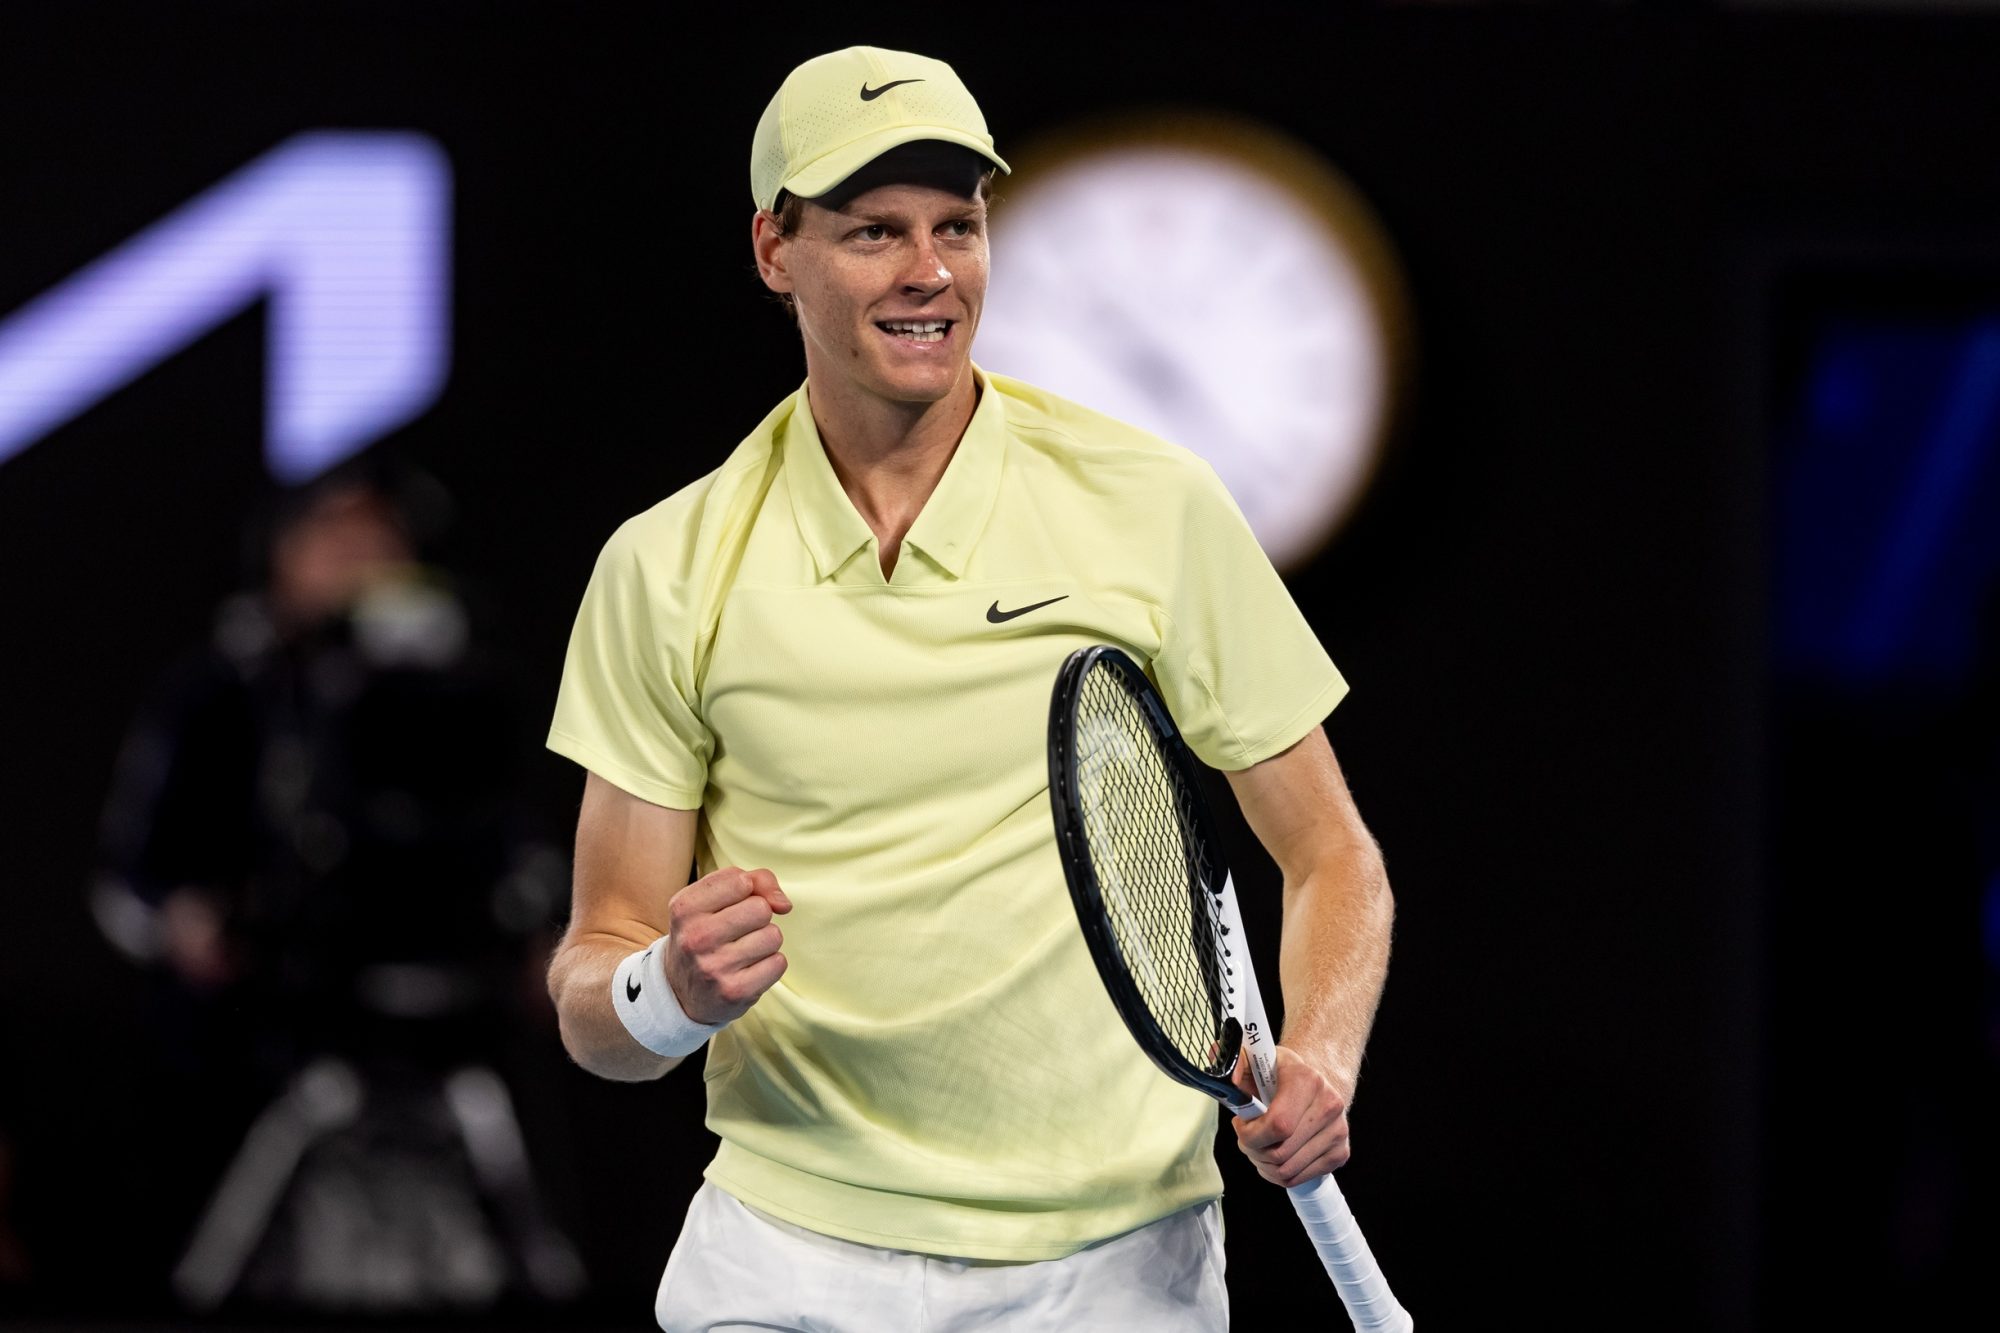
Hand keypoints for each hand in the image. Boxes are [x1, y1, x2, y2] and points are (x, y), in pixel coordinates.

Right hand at [664, 867, 790, 1023]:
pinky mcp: (735, 992)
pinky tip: (748, 970)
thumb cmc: (704, 934)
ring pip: (773, 936)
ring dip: (765, 941)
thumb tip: (784, 905)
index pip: (741, 881)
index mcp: (685, 908)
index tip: (735, 903)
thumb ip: (754, 881)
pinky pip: (778, 963)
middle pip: (761, 908)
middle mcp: (696, 937)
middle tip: (739, 930)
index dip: (747, 889)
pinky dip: (769, 965)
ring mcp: (715, 967)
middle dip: (759, 916)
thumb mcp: (710, 899)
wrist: (679, 992)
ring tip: (743, 951)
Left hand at [1230, 1044, 1351, 1187]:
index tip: (1241, 1124)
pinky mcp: (1340, 1153)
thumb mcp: (1258, 1060)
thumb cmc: (1282, 1075)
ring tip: (1259, 1146)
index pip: (1277, 1125)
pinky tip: (1273, 1157)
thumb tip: (1229, 1078)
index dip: (1251, 1134)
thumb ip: (1238, 1063)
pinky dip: (1278, 1174)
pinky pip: (1298, 1179)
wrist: (1315, 1083)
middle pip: (1279, 1153)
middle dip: (1253, 1150)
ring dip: (1263, 1164)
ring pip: (1287, 1171)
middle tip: (1247, 1137)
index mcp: (1307, 1080)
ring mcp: (1338, 1131)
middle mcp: (1329, 1106)